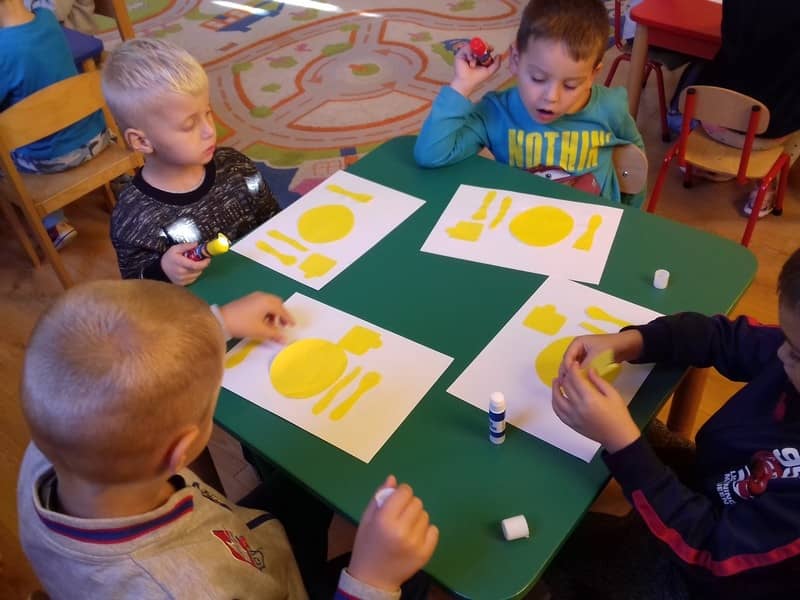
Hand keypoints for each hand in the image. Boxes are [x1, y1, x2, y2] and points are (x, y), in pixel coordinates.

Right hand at [161, 243, 209, 285]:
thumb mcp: (175, 248)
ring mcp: (182, 280)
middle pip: (198, 270)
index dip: (204, 262)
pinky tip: (190, 270)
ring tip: (194, 264)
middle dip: (202, 264)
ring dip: (199, 269)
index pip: (195, 265)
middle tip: (201, 259)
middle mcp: (181, 273)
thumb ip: (186, 246)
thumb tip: (196, 244)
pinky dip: (194, 274)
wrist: (161, 268)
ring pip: (197, 275)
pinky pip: (193, 279)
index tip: (208, 258)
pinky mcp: (182, 284)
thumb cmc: (169, 258)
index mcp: (179, 263)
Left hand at [219, 292, 294, 340]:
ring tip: (271, 325)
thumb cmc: (243, 325)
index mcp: (268, 302)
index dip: (289, 318)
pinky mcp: (248, 299)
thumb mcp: (260, 331)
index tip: (293, 325)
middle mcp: (263, 296)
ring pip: (269, 303)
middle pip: (277, 303)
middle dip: (281, 314)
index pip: (282, 310)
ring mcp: (254, 296)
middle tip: (283, 325)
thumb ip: (275, 335)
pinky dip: (266, 310)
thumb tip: (285, 340)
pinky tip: (262, 320)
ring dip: (273, 313)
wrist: (222, 319)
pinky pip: (262, 303)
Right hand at [348, 476, 438, 591]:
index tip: (397, 500)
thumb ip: (379, 497)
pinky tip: (414, 537)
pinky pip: (434, 530)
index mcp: (385, 520)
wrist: (373, 578)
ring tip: (405, 528)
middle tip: (400, 516)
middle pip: (417, 502)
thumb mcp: (367, 519)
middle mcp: (402, 530)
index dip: (401, 493)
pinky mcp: (425, 553)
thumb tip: (393, 478)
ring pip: (425, 515)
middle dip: (409, 505)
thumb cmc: (367, 544)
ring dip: (416, 518)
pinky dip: (426, 531)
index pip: (405, 492)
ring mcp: (416, 543)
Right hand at [450, 43, 501, 97]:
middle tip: (484, 52)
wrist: (467, 81)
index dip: (489, 47)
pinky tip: (470, 61)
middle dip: (483, 47)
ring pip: (474, 46)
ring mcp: (467, 54)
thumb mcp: (489, 71)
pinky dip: (470, 54)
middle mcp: (474, 55)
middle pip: (480, 45)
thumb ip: (496, 64)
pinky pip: (467, 48)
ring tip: (474, 61)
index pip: (485, 49)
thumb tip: (499, 55)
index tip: (491, 49)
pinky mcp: (461, 53)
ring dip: (476, 53)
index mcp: (480, 58)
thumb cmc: (477, 78)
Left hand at [552, 364, 639, 452]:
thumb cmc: (618, 414)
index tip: (574, 364)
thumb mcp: (613, 394)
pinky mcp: (570, 424)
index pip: (575, 379)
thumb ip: (598, 381)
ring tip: (556, 380)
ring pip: (557, 399)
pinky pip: (557, 411)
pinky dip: (554, 402)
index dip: (572, 369)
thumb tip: (588, 369)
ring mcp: (572, 417)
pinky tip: (556, 396)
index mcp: (590, 398)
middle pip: (565, 387)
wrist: (618, 437)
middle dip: (564, 376)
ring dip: (555, 388)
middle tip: (566, 370)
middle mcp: (577, 407)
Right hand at [558, 330, 643, 380]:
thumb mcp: (596, 357)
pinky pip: (580, 368)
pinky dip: (580, 374)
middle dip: (567, 373)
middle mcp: (577, 348)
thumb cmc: (610, 348)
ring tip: (573, 386)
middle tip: (568, 386)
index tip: (569, 380)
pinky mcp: (588, 359)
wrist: (626, 346)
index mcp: (577, 343)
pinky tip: (581, 383)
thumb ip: (584, 366)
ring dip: (573, 375)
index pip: (567, 357)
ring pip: (574, 366)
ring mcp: (582, 354)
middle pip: (568, 362)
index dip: (567, 369)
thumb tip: (575, 378)